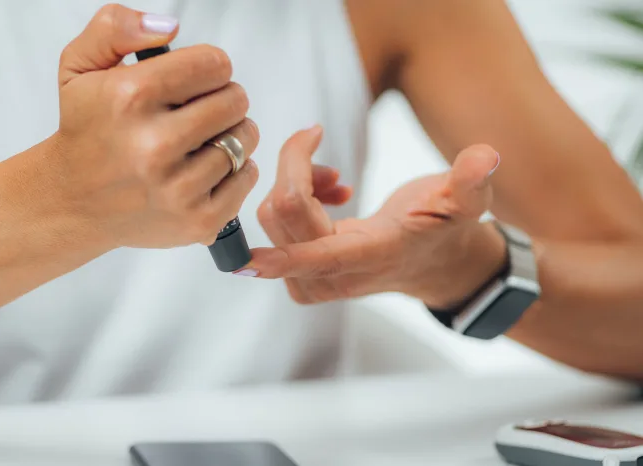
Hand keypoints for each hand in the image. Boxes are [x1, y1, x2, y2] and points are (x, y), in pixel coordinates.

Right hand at [47, 4, 258, 250]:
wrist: (72, 201)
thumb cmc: (86, 132)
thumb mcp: (80, 66)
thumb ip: (115, 28)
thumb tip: (169, 26)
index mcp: (131, 98)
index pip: (214, 64)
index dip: (209, 67)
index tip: (195, 80)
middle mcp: (154, 145)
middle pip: (235, 101)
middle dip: (222, 99)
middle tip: (200, 111)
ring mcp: (177, 188)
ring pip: (245, 139)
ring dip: (232, 134)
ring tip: (203, 139)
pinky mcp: (196, 220)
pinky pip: (247, 178)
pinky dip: (236, 170)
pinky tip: (207, 167)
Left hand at [240, 125, 505, 307]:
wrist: (438, 264)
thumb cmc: (449, 230)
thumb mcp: (469, 203)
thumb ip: (472, 182)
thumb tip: (485, 157)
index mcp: (375, 254)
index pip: (317, 255)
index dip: (281, 256)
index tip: (246, 259)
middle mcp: (339, 273)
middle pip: (283, 215)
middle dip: (293, 167)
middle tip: (319, 141)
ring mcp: (318, 277)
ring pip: (272, 220)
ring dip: (292, 183)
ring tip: (333, 177)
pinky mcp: (305, 273)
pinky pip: (274, 230)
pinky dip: (289, 200)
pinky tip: (327, 192)